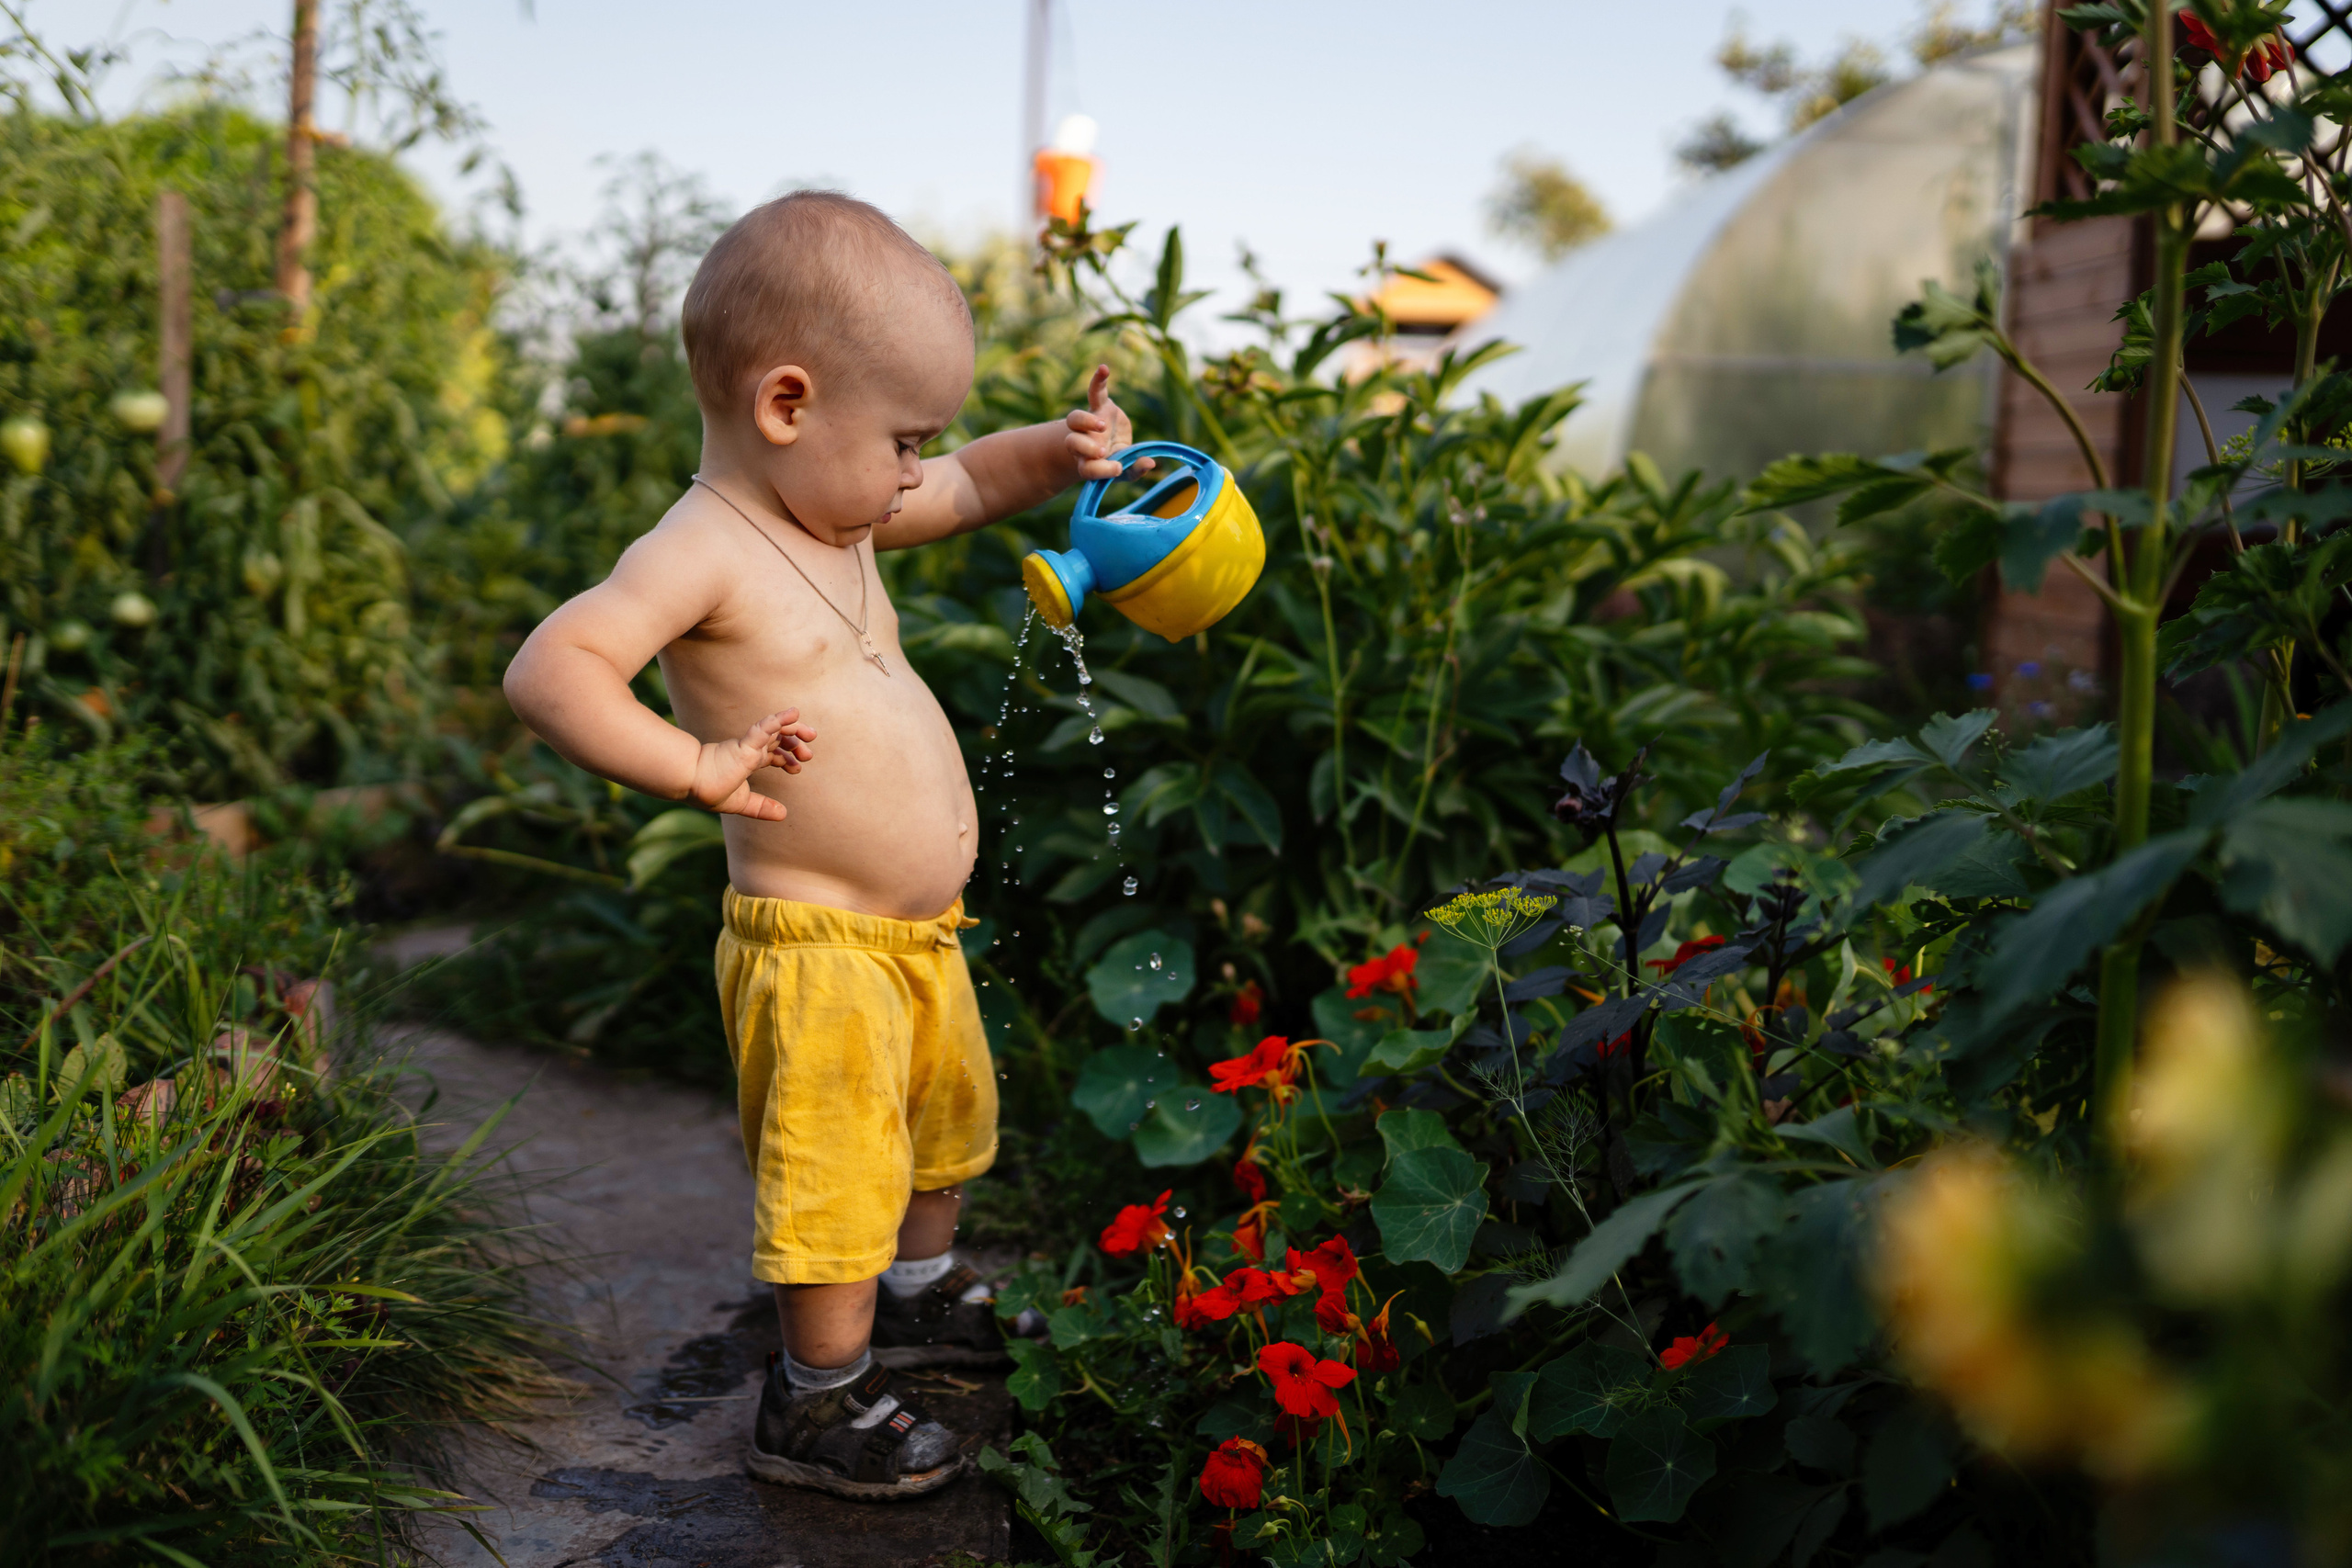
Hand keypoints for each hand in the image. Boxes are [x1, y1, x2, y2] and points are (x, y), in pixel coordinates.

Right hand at [689, 709, 815, 820]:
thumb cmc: (708, 791)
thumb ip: (760, 807)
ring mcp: (747, 746)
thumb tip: (783, 814)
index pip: (773, 754)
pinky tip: (794, 713)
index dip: (788, 758)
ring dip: (794, 728)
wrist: (689, 786)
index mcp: (748, 761)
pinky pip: (764, 728)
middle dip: (796, 742)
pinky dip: (779, 720)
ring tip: (811, 734)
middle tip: (808, 754)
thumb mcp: (741, 803)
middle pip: (778, 739)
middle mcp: (750, 750)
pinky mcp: (744, 745)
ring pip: (775, 730)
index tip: (797, 769)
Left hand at [1064, 364, 1151, 481]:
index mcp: (1089, 462)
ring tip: (1102, 425)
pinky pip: (1095, 392)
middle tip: (1101, 450)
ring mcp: (1088, 424)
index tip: (1117, 468)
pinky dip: (1098, 381)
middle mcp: (1083, 443)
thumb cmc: (1118, 460)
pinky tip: (1104, 369)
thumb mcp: (1128, 470)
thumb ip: (1136, 469)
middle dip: (1085, 447)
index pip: (1087, 469)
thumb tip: (1151, 463)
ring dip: (1086, 421)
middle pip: (1072, 443)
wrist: (1112, 443)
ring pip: (1074, 419)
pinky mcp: (1099, 406)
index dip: (1100, 470)